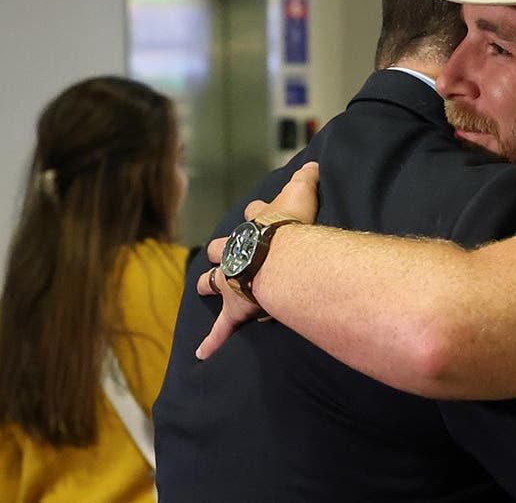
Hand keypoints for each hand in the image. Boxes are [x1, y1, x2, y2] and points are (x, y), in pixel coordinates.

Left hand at [194, 162, 321, 358]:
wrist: (278, 257)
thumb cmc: (291, 227)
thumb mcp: (300, 194)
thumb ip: (306, 178)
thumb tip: (313, 163)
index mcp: (254, 228)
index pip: (251, 217)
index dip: (253, 215)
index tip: (254, 212)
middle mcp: (236, 252)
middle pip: (221, 250)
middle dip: (220, 252)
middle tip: (219, 256)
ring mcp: (232, 281)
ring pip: (215, 283)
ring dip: (209, 285)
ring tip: (202, 289)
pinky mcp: (235, 308)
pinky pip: (222, 328)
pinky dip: (212, 340)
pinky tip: (202, 353)